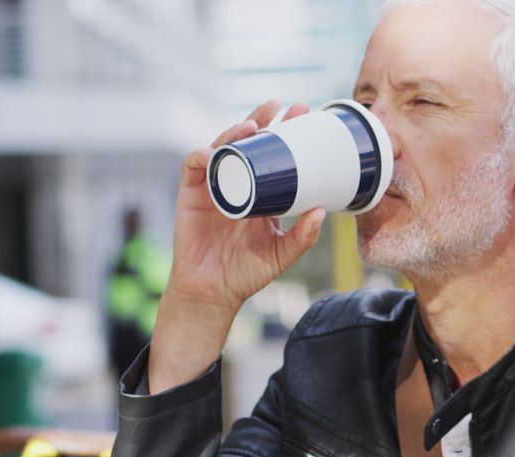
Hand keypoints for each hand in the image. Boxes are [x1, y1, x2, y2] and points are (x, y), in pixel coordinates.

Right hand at [148, 101, 325, 393]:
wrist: (212, 292)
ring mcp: (214, 185)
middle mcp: (238, 182)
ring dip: (235, 131)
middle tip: (282, 107)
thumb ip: (303, 237)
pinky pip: (194, 165)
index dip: (286, 131)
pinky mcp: (191, 193)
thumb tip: (323, 213)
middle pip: (248, 141)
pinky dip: (203, 154)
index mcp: (261, 192)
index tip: (304, 115)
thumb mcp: (282, 254)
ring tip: (253, 124)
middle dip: (263, 119)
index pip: (273, 153)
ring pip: (222, 146)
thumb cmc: (247, 273)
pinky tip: (216, 151)